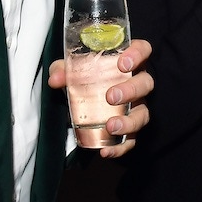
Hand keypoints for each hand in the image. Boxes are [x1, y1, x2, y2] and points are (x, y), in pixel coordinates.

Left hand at [49, 38, 153, 157]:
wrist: (86, 103)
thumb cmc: (87, 80)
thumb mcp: (74, 71)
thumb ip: (64, 70)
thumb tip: (56, 78)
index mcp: (128, 63)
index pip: (143, 50)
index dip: (138, 54)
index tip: (123, 63)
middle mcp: (137, 83)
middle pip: (146, 83)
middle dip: (131, 90)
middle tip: (111, 96)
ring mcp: (136, 107)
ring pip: (143, 113)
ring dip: (129, 121)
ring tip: (111, 126)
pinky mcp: (131, 129)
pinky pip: (132, 140)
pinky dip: (120, 147)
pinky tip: (106, 150)